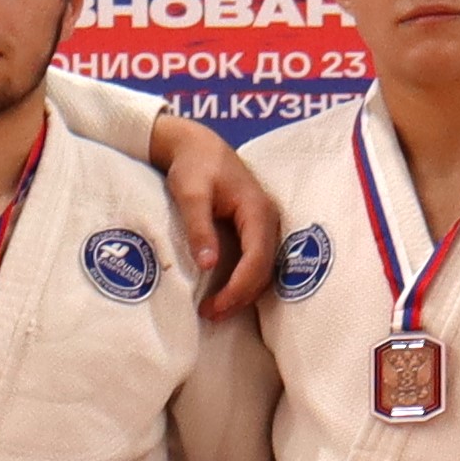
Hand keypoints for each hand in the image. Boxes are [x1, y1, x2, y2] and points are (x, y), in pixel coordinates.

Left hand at [149, 114, 287, 314]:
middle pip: (265, 271)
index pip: (257, 261)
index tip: (213, 308)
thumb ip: (199, 228)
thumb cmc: (193, 166)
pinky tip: (225, 293)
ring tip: (215, 310)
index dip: (238, 289)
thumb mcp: (190, 193)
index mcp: (257, 211)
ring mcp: (266, 225)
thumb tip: (208, 265)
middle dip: (240, 297)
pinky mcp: (256, 229)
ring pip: (264, 270)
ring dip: (243, 293)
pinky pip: (258, 262)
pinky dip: (244, 282)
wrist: (198, 145)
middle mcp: (269, 220)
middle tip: (210, 315)